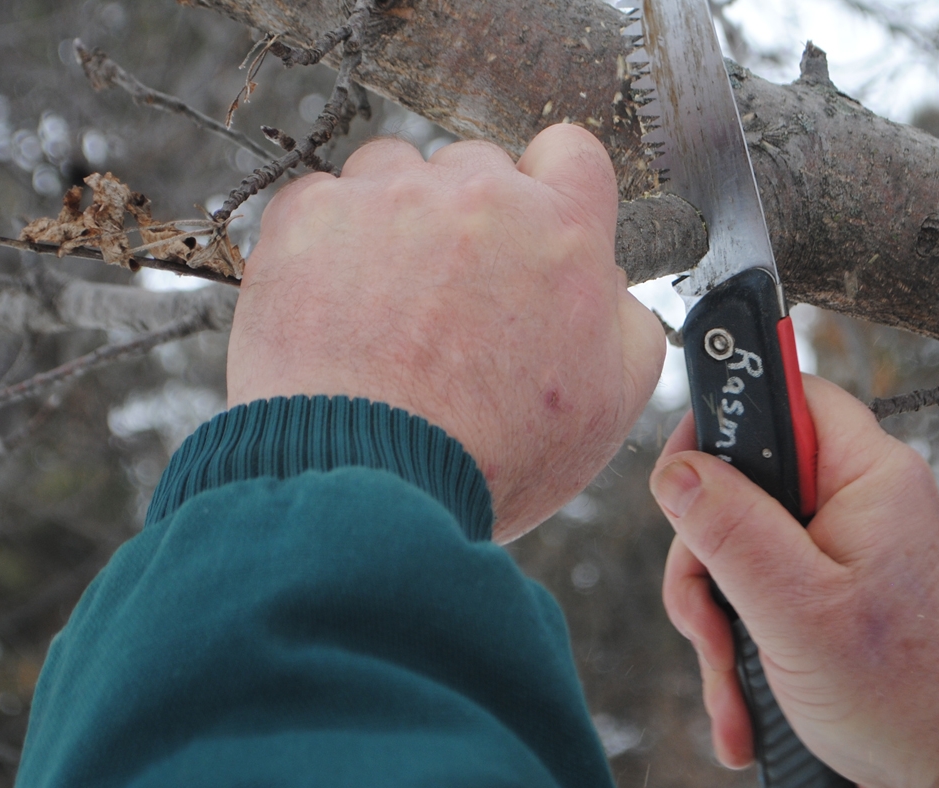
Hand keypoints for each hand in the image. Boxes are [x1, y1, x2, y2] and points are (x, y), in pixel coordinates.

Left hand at [228, 124, 665, 541]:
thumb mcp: (610, 406)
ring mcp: (389, 199)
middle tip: (451, 297)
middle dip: (468, 218)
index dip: (551, 188)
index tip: (530, 228)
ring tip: (384, 304)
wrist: (369, 483)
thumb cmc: (489, 456)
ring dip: (394, 219)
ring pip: (395, 172)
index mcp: (563, 231)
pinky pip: (321, 200)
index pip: (571, 152)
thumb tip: (610, 287)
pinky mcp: (310, 217)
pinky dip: (325, 242)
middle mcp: (479, 196)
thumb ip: (627, 325)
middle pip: (478, 167)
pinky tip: (333, 306)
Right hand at [652, 374, 938, 787]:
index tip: (680, 478)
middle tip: (711, 625)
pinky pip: (759, 600)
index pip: (786, 394)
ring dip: (719, 626)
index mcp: (868, 476)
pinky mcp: (827, 599)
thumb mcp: (799, 609)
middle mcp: (855, 504)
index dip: (725, 421)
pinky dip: (742, 652)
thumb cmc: (907, 696)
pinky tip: (748, 707)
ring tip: (737, 691)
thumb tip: (676, 471)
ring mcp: (840, 554)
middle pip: (741, 487)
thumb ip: (732, 530)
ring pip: (738, 552)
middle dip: (708, 564)